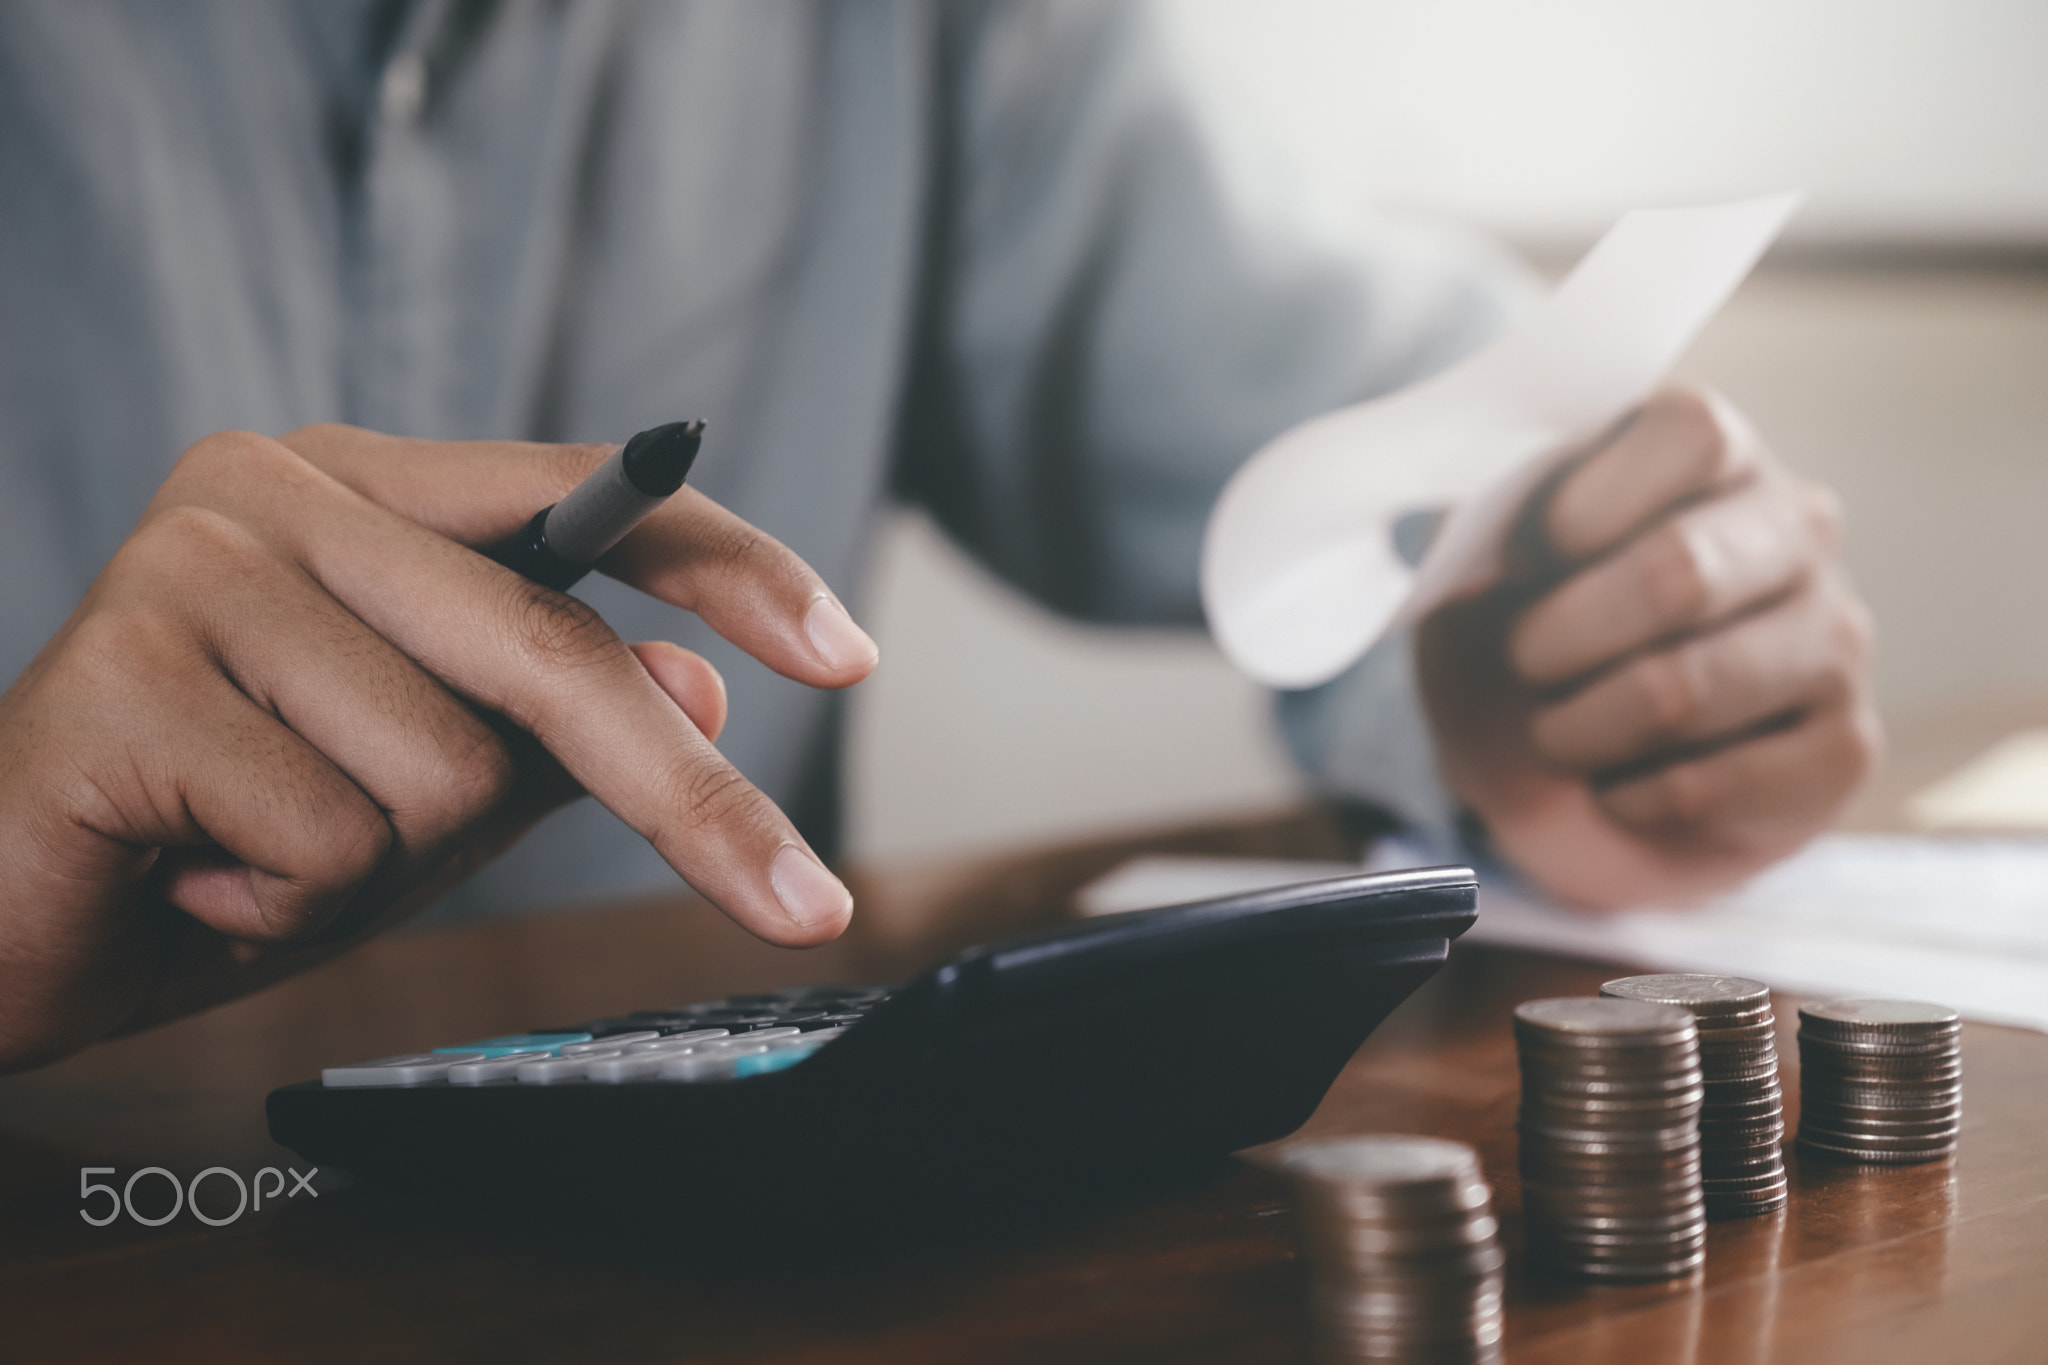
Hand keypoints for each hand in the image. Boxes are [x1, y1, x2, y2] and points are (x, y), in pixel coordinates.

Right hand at [0, 425, 876, 1070]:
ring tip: (263, 846)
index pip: (584, 500)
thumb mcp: (428, 791)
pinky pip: (330, 840)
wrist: (1, 913)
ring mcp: (197, 562)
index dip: (729, 567)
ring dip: (383, 863)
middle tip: (804, 906)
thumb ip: (554, 733)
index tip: (851, 653)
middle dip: (685, 799)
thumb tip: (705, 684)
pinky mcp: (123, 667)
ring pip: (447, 768)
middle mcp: (281, 488)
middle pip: (553, 651)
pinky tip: (193, 870)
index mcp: (365, 491)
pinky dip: (284, 902)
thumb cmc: (227, 838)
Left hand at [1415, 388, 1880, 908]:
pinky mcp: (1842, 748)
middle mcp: (1796, 529)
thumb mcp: (1480, 549)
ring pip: (1688, 689)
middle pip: (1680, 570)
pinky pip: (1722, 786)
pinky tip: (1615, 784)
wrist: (1571, 747)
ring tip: (1556, 731)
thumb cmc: (1526, 619)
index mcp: (1713, 453)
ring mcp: (1832, 637)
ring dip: (1582, 727)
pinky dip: (1633, 797)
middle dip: (1562, 636)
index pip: (1691, 429)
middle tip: (1526, 663)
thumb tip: (1392, 512)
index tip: (1540, 548)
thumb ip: (1462, 506)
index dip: (1592, 498)